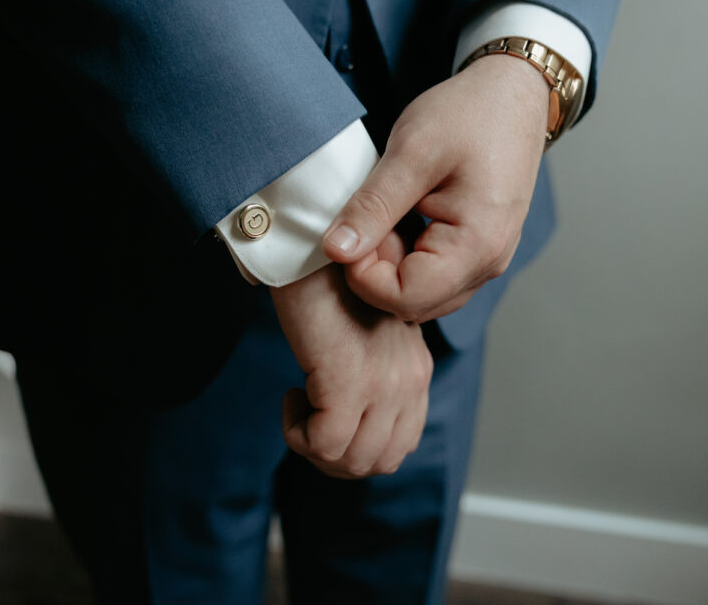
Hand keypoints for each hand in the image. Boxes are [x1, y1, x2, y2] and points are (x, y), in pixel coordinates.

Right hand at [270, 264, 432, 477]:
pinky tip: (291, 396)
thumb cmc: (329, 282)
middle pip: (382, 460)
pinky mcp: (349, 381)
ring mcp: (384, 383)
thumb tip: (349, 419)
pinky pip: (325, 443)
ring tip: (300, 408)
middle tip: (309, 424)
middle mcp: (410, 379)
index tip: (328, 413)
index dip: (359, 444)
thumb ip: (372, 369)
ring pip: (354, 460)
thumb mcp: (365, 331)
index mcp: (416, 369)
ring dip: (317, 448)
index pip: (401, 442)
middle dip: (338, 457)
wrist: (312, 246)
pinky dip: (299, 432)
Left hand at [322, 54, 549, 322]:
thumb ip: (373, 206)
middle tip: (364, 221)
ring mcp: (487, 260)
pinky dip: (408, 258)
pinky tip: (400, 220)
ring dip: (391, 266)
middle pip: (413, 303)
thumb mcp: (411, 153)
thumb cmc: (470, 114)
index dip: (364, 275)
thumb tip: (335, 251)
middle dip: (376, 273)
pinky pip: (435, 276)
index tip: (349, 233)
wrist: (514, 92)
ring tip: (383, 217)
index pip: (404, 297)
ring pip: (423, 294)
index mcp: (477, 244)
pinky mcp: (480, 250)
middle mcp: (489, 263)